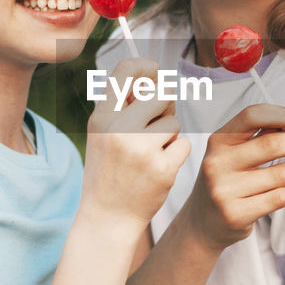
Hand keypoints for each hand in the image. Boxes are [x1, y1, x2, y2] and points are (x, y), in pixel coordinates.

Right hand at [81, 58, 190, 237]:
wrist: (108, 218)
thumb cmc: (109, 172)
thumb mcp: (103, 135)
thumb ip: (123, 106)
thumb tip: (155, 74)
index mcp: (101, 118)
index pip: (126, 71)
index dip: (146, 66)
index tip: (155, 72)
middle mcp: (119, 130)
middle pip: (161, 93)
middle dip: (165, 106)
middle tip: (157, 123)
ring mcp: (141, 150)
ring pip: (174, 121)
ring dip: (169, 135)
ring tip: (151, 153)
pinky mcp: (162, 168)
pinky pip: (183, 144)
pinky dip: (176, 154)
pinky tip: (159, 168)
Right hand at [180, 104, 284, 250]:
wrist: (202, 223)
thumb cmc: (228, 180)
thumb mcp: (233, 153)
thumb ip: (261, 137)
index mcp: (218, 140)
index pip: (253, 114)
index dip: (282, 115)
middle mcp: (218, 162)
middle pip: (274, 143)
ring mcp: (224, 190)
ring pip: (283, 174)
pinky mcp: (236, 214)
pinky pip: (281, 197)